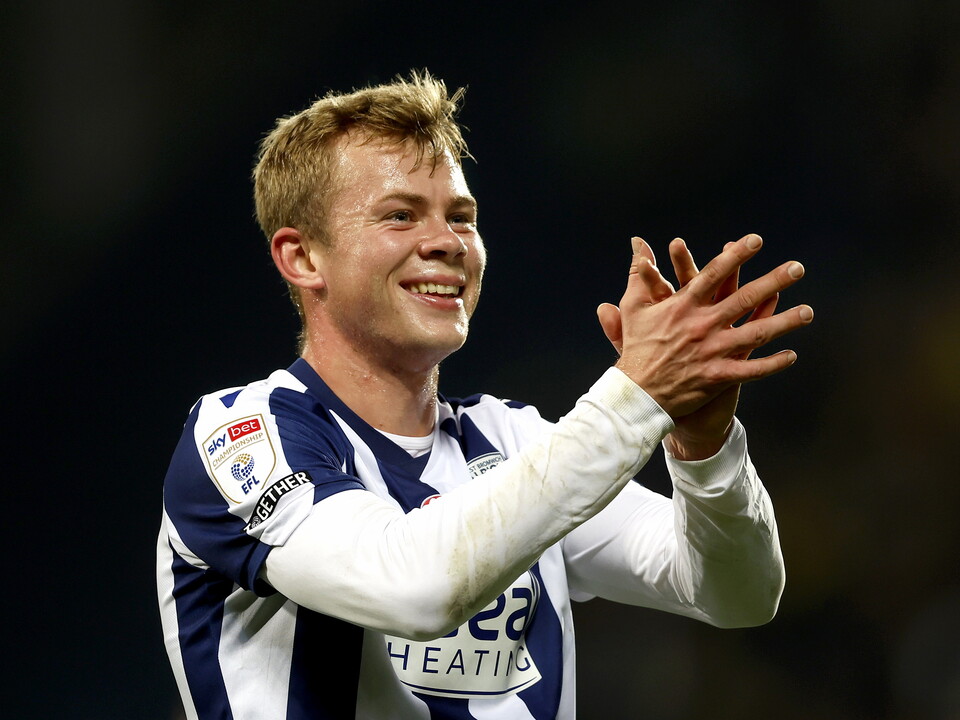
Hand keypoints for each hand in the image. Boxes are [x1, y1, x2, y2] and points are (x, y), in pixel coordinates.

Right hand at [597, 234, 812, 458]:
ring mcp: (713, 351)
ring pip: (756, 334)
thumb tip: (637, 242)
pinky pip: (752, 370)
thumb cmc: (636, 347)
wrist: (637, 394)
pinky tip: (792, 356)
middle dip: (773, 281)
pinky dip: (772, 364)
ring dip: (784, 323)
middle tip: (797, 268)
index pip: (713, 275)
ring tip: (808, 312)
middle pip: (744, 299)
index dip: (735, 256)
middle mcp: (702, 325)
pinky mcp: (718, 377)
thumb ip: (639, 272)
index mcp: (683, 306)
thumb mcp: (634, 306)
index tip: (756, 240)